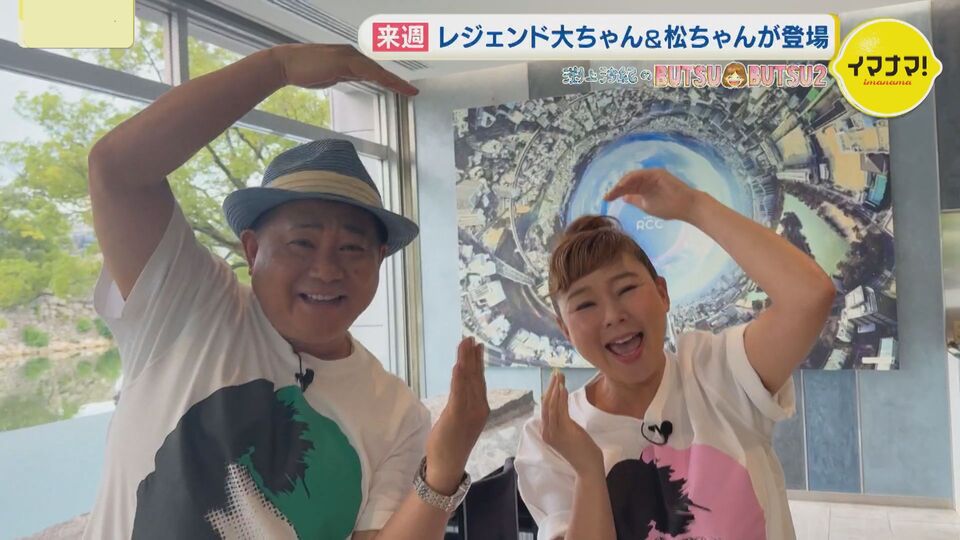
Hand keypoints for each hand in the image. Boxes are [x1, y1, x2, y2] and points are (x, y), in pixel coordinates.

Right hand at [272, 43, 417, 95]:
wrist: (286, 64)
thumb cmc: (304, 70)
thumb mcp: (328, 75)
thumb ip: (341, 75)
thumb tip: (350, 77)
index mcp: (349, 58)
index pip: (373, 71)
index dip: (389, 80)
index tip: (402, 88)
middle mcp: (352, 54)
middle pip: (379, 70)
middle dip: (397, 82)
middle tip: (413, 91)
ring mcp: (349, 56)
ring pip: (377, 70)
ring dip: (394, 81)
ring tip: (409, 91)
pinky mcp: (344, 60)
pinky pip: (368, 71)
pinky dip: (382, 77)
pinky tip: (392, 84)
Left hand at [425, 337, 488, 493]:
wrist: (448, 466)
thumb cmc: (451, 443)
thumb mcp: (461, 419)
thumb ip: (464, 402)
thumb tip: (462, 384)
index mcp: (481, 408)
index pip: (479, 380)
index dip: (478, 361)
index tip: (476, 345)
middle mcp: (479, 408)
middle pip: (475, 377)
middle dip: (472, 356)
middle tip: (469, 337)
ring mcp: (469, 413)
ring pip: (468, 382)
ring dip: (466, 361)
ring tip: (464, 343)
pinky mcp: (456, 417)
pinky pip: (458, 394)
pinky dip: (459, 379)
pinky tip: (458, 366)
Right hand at [541, 371, 603, 476]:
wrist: (588, 468)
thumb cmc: (582, 451)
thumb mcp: (570, 433)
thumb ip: (563, 421)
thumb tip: (560, 404)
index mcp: (547, 432)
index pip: (545, 409)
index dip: (548, 392)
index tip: (554, 380)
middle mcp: (547, 432)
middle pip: (546, 404)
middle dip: (550, 387)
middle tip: (556, 373)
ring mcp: (554, 432)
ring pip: (551, 405)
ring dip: (555, 388)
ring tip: (559, 376)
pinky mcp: (564, 431)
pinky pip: (560, 410)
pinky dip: (560, 397)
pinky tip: (563, 387)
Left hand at [603, 168, 703, 221]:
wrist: (687, 208)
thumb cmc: (670, 208)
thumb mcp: (647, 206)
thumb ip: (636, 200)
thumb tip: (624, 197)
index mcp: (644, 186)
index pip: (626, 188)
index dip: (615, 193)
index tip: (605, 199)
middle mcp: (647, 178)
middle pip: (627, 182)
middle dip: (616, 189)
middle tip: (606, 196)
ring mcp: (652, 175)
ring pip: (633, 177)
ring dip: (621, 184)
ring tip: (613, 192)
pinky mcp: (657, 173)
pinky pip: (641, 175)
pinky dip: (631, 179)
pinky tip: (623, 186)